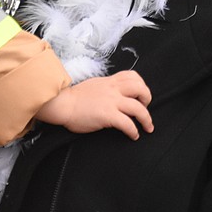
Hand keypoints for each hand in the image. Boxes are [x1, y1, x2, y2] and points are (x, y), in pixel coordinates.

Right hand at [35, 69, 153, 138]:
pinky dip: (134, 131)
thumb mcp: (95, 85)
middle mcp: (114, 90)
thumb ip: (108, 87)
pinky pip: (127, 123)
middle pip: (141, 89)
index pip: (133, 76)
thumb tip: (116, 93)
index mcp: (110, 82)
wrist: (63, 104)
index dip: (142, 85)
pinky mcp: (108, 115)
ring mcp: (112, 102)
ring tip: (148, 127)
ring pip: (138, 108)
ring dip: (147, 119)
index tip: (141, 95)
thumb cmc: (75, 97)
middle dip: (148, 99)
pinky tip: (133, 135)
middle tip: (145, 109)